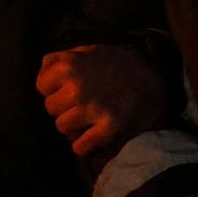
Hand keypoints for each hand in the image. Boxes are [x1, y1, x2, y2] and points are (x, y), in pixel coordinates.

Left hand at [35, 44, 167, 158]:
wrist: (155, 82)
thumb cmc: (120, 64)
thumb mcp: (91, 50)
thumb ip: (64, 57)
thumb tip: (44, 69)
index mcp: (70, 65)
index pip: (41, 86)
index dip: (51, 90)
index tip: (62, 92)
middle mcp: (76, 87)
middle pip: (50, 108)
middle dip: (62, 109)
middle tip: (75, 108)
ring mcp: (92, 108)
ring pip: (62, 127)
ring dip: (72, 127)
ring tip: (83, 123)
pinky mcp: (109, 127)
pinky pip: (81, 145)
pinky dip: (82, 146)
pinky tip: (86, 142)